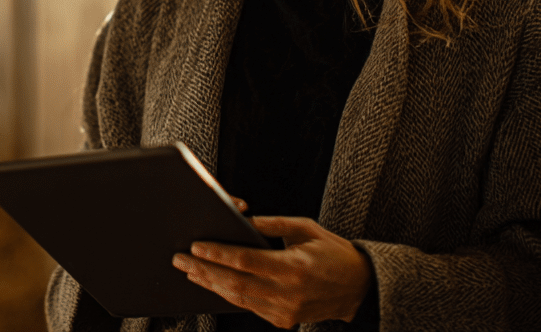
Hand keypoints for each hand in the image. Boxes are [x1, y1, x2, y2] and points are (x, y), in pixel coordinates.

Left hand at [171, 208, 371, 328]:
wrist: (360, 288)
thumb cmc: (333, 253)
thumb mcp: (306, 228)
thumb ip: (272, 224)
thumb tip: (242, 220)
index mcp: (294, 267)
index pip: (246, 261)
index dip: (218, 254)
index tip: (196, 247)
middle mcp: (288, 293)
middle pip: (235, 283)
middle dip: (203, 271)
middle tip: (180, 260)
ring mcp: (285, 311)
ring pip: (238, 299)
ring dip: (211, 284)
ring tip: (190, 271)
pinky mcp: (284, 320)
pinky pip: (249, 307)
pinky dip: (228, 295)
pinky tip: (214, 284)